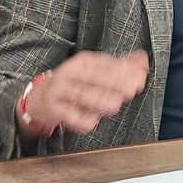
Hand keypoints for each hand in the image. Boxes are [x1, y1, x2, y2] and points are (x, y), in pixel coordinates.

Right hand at [18, 50, 148, 137]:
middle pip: (94, 77)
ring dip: (100, 100)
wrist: (39, 98)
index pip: (104, 64)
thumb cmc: (74, 83)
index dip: (124, 69)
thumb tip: (143, 59)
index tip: (141, 75)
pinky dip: (81, 119)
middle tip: (132, 89)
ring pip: (82, 95)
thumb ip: (119, 65)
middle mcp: (70, 74)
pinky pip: (69, 115)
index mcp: (83, 62)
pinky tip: (91, 122)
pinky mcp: (53, 109)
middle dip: (115, 82)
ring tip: (114, 104)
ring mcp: (60, 91)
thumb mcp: (94, 70)